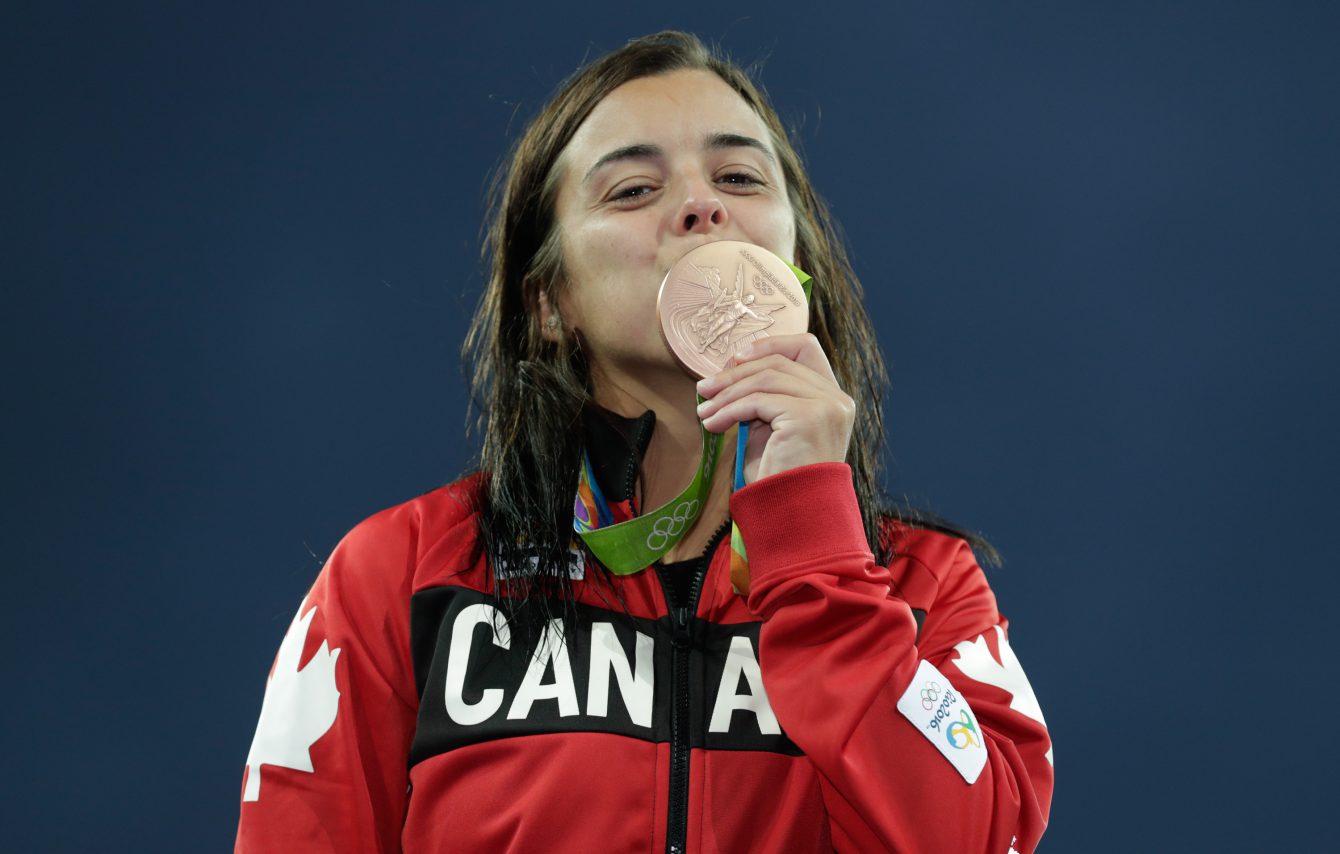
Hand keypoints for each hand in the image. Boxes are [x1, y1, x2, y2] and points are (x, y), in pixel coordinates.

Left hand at [695, 333, 854, 482]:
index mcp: (833, 398)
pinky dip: (729, 410)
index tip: (736, 359)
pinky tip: (712, 424)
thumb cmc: (781, 481)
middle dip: (736, 372)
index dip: (768, 345)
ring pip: (765, 378)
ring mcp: (826, 406)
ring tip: (703, 410)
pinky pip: (758, 400)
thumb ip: (763, 399)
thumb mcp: (771, 430)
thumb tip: (730, 373)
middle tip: (704, 388)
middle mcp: (836, 398)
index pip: (805, 347)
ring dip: (727, 393)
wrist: (794, 517)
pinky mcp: (808, 417)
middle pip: (780, 360)